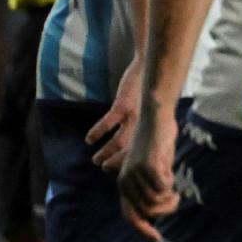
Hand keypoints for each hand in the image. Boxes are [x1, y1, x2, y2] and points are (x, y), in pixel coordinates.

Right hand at [88, 56, 142, 171]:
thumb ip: (146, 129)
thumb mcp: (152, 113)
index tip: (121, 173)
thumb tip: (139, 148)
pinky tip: (89, 139)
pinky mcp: (124, 105)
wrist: (149, 69)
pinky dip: (97, 132)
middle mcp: (145, 125)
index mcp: (152, 127)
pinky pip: (108, 123)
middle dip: (116, 163)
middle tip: (104, 168)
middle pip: (131, 151)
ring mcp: (135, 115)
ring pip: (119, 142)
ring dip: (105, 152)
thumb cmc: (149, 93)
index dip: (132, 164)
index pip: (143, 152)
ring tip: (96, 160)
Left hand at [118, 106, 179, 240]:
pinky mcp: (148, 165)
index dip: (143, 229)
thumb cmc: (156, 143)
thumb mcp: (151, 169)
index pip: (131, 215)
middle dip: (165, 210)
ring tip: (176, 188)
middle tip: (176, 198)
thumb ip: (151, 187)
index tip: (157, 238)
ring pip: (155, 201)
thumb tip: (160, 207)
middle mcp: (126, 181)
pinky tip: (172, 174)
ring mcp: (135, 174)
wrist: (155, 118)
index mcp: (124, 184)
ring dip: (169, 197)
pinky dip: (171, 184)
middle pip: (147, 211)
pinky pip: (163, 187)